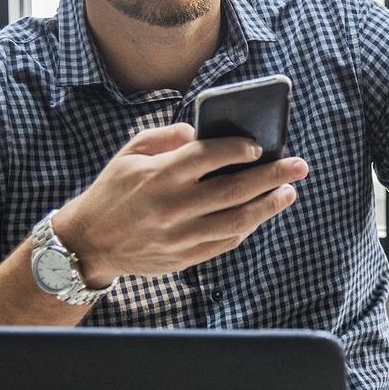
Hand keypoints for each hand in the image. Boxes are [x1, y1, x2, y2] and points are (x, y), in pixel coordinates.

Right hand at [52, 123, 307, 285]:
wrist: (90, 242)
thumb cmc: (114, 191)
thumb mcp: (129, 155)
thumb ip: (165, 137)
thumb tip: (201, 132)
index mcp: (158, 175)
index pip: (208, 156)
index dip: (238, 150)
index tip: (259, 146)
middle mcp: (173, 206)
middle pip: (234, 189)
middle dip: (272, 176)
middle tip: (299, 166)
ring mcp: (181, 235)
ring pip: (238, 220)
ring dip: (269, 206)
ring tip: (288, 192)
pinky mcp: (185, 257)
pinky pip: (226, 241)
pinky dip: (247, 227)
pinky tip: (262, 213)